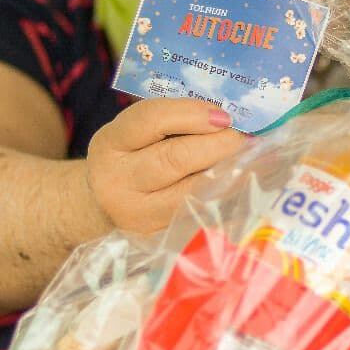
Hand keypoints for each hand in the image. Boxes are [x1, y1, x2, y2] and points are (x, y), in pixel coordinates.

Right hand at [86, 98, 247, 232]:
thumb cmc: (130, 157)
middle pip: (175, 158)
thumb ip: (172, 120)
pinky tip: (240, 183)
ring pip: (192, 191)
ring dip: (227, 171)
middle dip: (217, 144)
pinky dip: (224, 196)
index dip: (191, 114)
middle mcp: (117, 179)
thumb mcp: (136, 133)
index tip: (223, 115)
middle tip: (243, 137)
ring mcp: (136, 213)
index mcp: (111, 143)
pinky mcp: (156, 235)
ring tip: (248, 158)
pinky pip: (199, 213)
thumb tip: (225, 116)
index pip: (151, 121)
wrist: (101, 204)